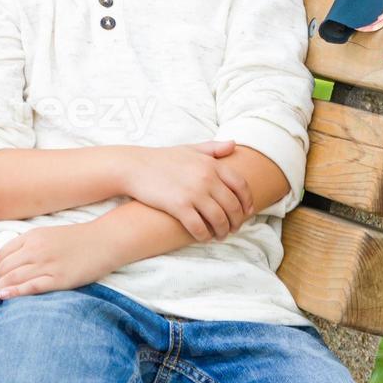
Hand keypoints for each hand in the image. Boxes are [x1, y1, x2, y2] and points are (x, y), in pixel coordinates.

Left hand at [0, 222, 118, 303]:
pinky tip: (5, 296)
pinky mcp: (59, 278)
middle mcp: (36, 249)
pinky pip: (31, 286)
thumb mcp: (49, 235)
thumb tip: (13, 263)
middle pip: (4, 268)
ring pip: (13, 278)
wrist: (104, 241)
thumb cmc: (78, 239)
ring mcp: (47, 263)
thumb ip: (30, 245)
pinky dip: (15, 291)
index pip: (2, 254)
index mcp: (32, 236)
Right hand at [121, 142, 253, 242]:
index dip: (247, 202)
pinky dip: (205, 236)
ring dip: (223, 231)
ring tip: (220, 235)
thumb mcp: (189, 149)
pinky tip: (204, 237)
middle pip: (233, 206)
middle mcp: (206, 178)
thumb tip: (234, 144)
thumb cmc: (162, 158)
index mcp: (211, 164)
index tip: (247, 212)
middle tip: (234, 228)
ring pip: (219, 219)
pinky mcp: (179, 206)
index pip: (241, 185)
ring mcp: (193, 193)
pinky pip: (200, 227)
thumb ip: (213, 148)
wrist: (134, 166)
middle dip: (237, 221)